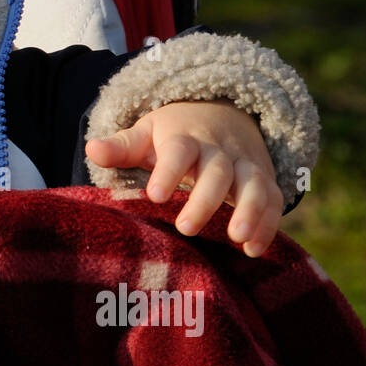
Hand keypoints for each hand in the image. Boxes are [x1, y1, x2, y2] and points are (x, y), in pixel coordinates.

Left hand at [85, 98, 283, 255]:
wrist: (222, 115)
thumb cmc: (174, 134)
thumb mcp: (146, 134)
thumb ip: (121, 147)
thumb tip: (91, 149)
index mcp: (185, 138)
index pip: (178, 151)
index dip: (168, 171)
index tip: (155, 195)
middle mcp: (219, 150)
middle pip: (217, 171)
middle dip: (205, 199)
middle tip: (185, 228)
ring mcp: (246, 164)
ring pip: (253, 184)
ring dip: (249, 210)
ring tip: (236, 239)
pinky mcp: (266, 180)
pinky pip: (274, 200)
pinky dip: (270, 224)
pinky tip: (255, 250)